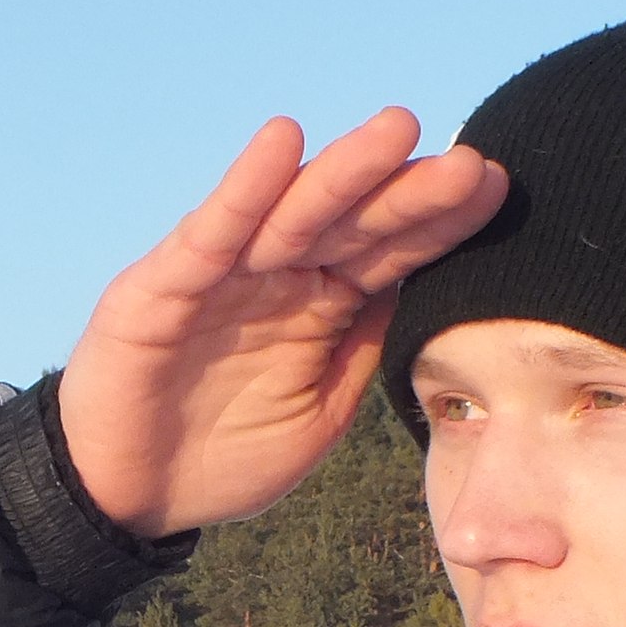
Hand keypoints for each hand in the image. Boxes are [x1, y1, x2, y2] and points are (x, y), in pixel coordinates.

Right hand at [57, 109, 507, 536]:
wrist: (125, 496)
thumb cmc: (222, 457)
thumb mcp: (319, 413)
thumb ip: (365, 353)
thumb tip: (432, 296)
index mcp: (321, 306)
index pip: (391, 254)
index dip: (441, 224)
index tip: (499, 192)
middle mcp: (278, 276)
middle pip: (355, 224)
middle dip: (411, 192)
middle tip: (472, 163)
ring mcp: (223, 275)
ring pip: (293, 216)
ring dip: (344, 172)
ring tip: (399, 130)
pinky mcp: (164, 285)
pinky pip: (212, 233)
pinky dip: (245, 189)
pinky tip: (282, 143)